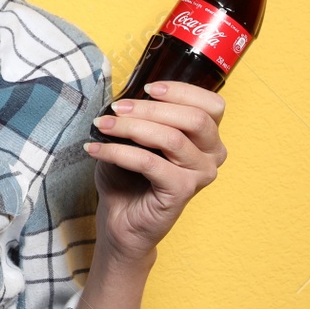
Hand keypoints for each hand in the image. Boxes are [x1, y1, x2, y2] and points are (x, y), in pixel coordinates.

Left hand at [84, 82, 227, 261]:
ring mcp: (201, 175)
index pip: (212, 105)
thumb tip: (125, 96)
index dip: (182, 91)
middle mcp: (213, 155)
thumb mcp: (136, 137)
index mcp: (207, 138)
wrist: (121, 219)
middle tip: (117, 108)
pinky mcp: (182, 191)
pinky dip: (119, 152)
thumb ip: (141, 115)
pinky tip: (96, 149)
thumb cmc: (129, 176)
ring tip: (102, 125)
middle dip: (150, 108)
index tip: (148, 89)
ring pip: (171, 138)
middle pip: (193, 118)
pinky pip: (150, 162)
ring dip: (131, 127)